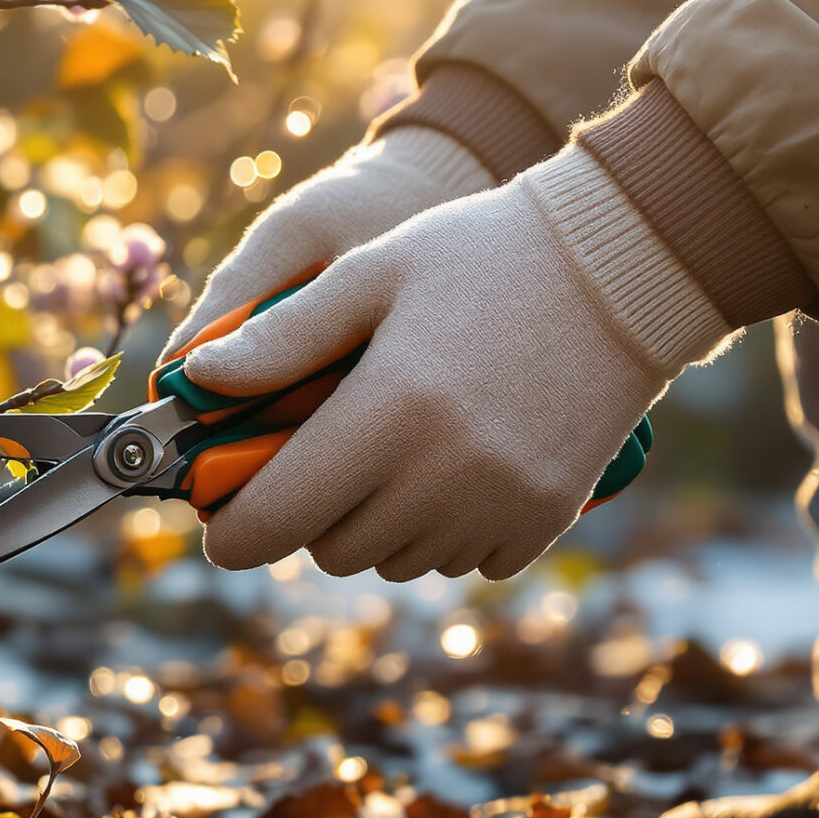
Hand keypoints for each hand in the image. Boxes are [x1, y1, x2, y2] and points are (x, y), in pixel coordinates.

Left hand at [181, 150, 730, 578]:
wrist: (622, 269)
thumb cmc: (479, 257)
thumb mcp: (368, 273)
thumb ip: (281, 337)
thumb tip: (196, 381)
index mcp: (389, 413)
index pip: (279, 518)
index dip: (235, 531)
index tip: (220, 522)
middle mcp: (444, 476)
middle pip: (331, 549)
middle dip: (310, 512)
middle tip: (322, 453)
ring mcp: (500, 506)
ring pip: (393, 560)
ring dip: (375, 522)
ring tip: (394, 448)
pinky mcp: (543, 521)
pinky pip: (460, 560)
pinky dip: (441, 528)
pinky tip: (454, 462)